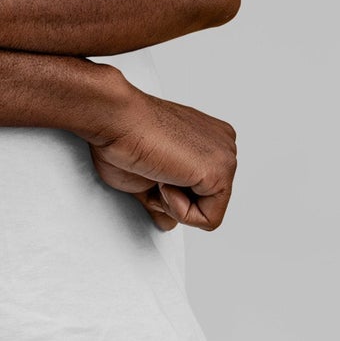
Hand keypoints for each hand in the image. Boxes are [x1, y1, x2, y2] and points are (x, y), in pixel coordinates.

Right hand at [84, 79, 237, 231]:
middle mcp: (222, 144)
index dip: (169, 191)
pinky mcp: (220, 172)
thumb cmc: (122, 135)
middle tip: (153, 170)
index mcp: (209, 138)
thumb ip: (167, 198)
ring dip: (174, 203)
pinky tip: (165, 176)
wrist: (115, 119)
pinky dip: (179, 210)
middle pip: (208, 201)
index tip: (152, 164)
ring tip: (157, 170)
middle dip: (173, 198)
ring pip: (209, 211)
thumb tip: (168, 221)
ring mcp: (225, 156)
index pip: (202, 189)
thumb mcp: (148, 174)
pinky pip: (208, 218)